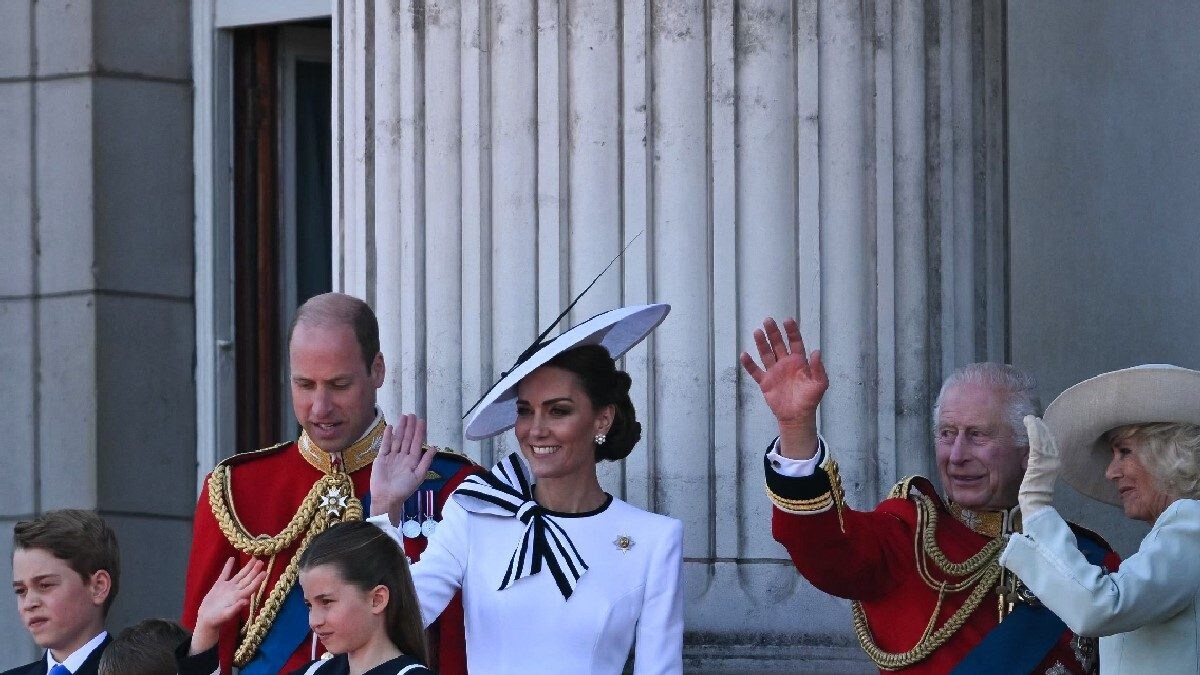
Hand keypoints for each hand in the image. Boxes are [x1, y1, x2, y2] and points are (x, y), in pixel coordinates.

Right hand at [190, 557, 265, 653]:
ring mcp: (228, 587)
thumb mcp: (226, 615)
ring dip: (247, 567)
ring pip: (240, 575)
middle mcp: (236, 591)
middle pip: (248, 579)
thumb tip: (246, 602)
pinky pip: (225, 574)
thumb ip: (236, 608)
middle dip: (255, 570)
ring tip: (254, 558)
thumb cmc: (217, 619)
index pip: (251, 587)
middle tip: (261, 561)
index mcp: (238, 597)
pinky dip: (228, 566)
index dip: (258, 580)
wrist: (206, 619)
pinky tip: (232, 558)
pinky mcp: (219, 585)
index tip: (265, 573)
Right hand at [369, 414, 436, 523]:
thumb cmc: (404, 490)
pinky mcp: (381, 459)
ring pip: (397, 439)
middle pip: (407, 439)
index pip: (416, 443)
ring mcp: (392, 457)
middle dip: (410, 427)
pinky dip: (387, 436)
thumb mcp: (418, 476)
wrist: (387, 498)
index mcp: (412, 461)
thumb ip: (426, 462)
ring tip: (403, 417)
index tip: (421, 421)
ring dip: (400, 428)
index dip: (419, 432)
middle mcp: (403, 457)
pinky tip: (390, 427)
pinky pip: (385, 445)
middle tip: (412, 414)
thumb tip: (434, 448)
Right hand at [740, 317, 827, 458]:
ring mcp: (774, 372)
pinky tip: (744, 355)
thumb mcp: (820, 384)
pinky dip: (749, 364)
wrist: (797, 417)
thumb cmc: (810, 400)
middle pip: (778, 344)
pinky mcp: (765, 382)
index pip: (795, 342)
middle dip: (773, 333)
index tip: (787, 320)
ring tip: (757, 332)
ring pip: (766, 354)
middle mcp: (785, 364)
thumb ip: (818, 368)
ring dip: (761, 343)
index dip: (791, 331)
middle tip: (768, 320)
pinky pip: (755, 371)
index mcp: (799, 362)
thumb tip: (816, 351)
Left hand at [1018, 415, 1060, 515]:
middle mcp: (1054, 461)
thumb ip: (1037, 464)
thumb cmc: (1034, 493)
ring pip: (1043, 439)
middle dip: (1043, 428)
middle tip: (1036, 418)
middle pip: (1049, 440)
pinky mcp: (1038, 462)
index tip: (1041, 425)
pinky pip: (1036, 444)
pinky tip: (1030, 423)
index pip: (1051, 445)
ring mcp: (1047, 461)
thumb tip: (1031, 457)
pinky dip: (1034, 432)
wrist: (1036, 503)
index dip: (1046, 434)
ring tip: (1031, 418)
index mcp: (1054, 464)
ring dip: (1037, 427)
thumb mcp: (1037, 475)